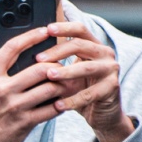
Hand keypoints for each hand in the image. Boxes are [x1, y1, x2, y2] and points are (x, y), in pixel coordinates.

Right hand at [0, 24, 65, 141]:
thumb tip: (18, 49)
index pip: (12, 48)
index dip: (31, 36)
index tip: (46, 30)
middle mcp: (0, 89)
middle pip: (39, 68)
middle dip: (56, 65)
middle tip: (65, 64)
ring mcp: (13, 107)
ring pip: (49, 88)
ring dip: (63, 85)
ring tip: (69, 82)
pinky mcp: (24, 123)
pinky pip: (50, 110)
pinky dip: (60, 105)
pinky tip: (63, 102)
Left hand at [23, 19, 133, 141]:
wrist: (102, 114)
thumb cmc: (81, 90)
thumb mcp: (69, 73)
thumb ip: (57, 62)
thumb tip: (28, 56)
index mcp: (94, 45)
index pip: (80, 29)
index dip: (64, 28)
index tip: (47, 29)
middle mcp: (105, 53)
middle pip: (81, 45)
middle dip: (58, 51)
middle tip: (39, 59)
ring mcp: (111, 70)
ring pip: (87, 68)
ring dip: (66, 72)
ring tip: (49, 77)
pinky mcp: (112, 88)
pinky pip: (90, 94)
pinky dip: (73, 100)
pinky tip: (58, 105)